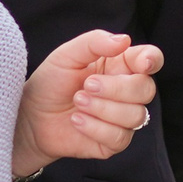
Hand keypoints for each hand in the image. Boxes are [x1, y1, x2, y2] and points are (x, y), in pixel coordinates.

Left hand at [10, 31, 163, 175]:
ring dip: (103, 109)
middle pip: (146, 89)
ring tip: (77, 103)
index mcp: (120, 65)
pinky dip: (96, 127)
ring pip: (136, 116)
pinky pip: (120, 137)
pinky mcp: (113, 142)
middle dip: (117, 88)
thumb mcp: (66, 55)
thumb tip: (125, 39)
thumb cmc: (50, 83)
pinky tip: (76, 120)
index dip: (152, 60)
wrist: (30, 117)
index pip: (150, 59)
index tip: (141, 64)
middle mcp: (127, 91)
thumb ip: (94, 43)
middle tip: (87, 85)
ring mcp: (123, 118)